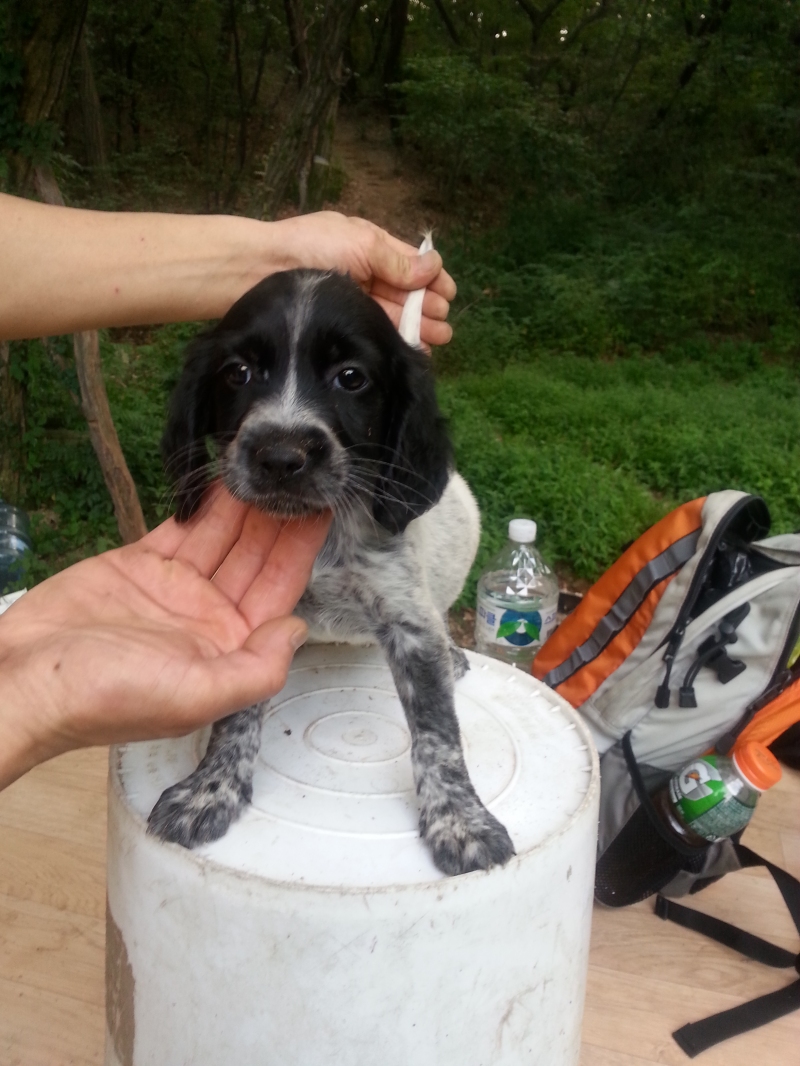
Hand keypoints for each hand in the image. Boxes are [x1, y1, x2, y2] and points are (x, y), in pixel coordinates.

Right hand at [0, 488, 330, 789]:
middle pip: (255, 557)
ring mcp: (175, 589)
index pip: (279, 590)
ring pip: (222, 538)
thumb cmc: (106, 698)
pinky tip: (222, 480)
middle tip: (297, 474)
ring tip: (267, 467)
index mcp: (229, 649)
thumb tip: (297, 630)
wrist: (26, 678)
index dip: (301, 550)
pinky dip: (202, 505)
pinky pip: (181, 529)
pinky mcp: (140, 565)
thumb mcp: (195, 697)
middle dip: (277, 518)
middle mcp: (208, 618)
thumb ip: (257, 669)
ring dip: (245, 505)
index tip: (323, 509)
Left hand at [278, 211, 456, 346]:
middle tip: (444, 326)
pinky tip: (409, 348)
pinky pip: (375, 328)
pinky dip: (395, 337)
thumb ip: (396, 260)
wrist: (258, 269)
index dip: (432, 278)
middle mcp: (364, 272)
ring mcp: (353, 298)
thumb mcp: (359, 244)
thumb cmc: (309, 247)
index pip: (410, 262)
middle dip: (428, 307)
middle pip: (405, 291)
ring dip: (417, 326)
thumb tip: (433, 266)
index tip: (448, 294)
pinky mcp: (341, 320)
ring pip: (394, 312)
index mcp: (369, 246)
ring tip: (437, 341)